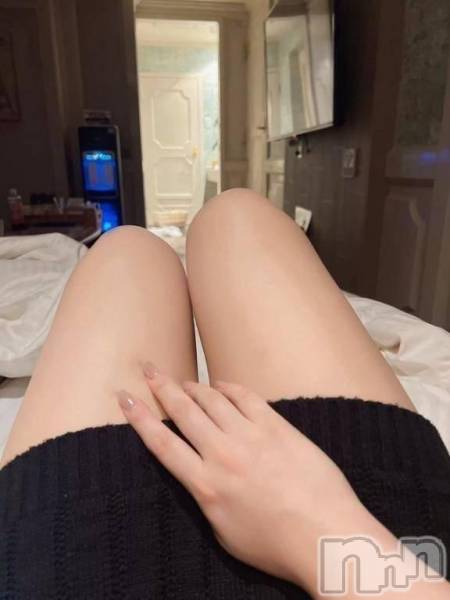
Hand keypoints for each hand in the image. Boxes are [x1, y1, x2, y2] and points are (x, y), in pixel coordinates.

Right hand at [118, 366, 364, 594]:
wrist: (326, 534)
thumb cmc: (276, 546)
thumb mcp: (225, 533)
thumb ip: (207, 499)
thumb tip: (200, 475)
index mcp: (206, 485)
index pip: (162, 444)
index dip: (140, 418)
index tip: (126, 397)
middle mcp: (223, 454)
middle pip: (184, 412)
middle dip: (162, 387)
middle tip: (149, 368)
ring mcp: (251, 436)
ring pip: (212, 400)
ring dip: (194, 387)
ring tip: (182, 379)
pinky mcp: (277, 427)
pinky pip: (247, 398)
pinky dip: (229, 388)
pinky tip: (221, 385)